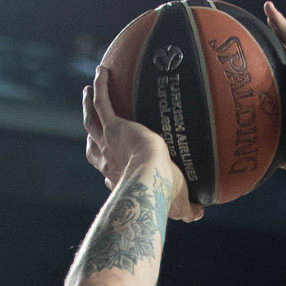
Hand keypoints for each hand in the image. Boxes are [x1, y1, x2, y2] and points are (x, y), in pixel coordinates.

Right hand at [82, 67, 203, 221]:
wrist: (151, 180)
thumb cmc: (164, 196)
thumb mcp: (178, 205)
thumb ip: (188, 210)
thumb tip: (199, 214)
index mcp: (120, 178)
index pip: (111, 172)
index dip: (109, 168)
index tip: (114, 163)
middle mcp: (108, 160)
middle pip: (93, 146)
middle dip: (91, 135)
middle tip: (91, 123)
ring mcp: (108, 142)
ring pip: (91, 120)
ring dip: (87, 105)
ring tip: (86, 91)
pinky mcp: (113, 126)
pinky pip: (102, 101)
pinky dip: (100, 86)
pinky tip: (102, 71)